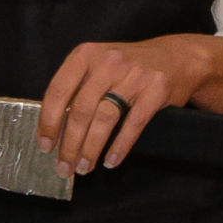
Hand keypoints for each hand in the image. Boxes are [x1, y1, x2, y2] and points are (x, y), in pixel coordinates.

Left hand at [37, 35, 215, 175]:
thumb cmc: (129, 66)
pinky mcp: (156, 90)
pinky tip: (111, 161)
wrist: (177, 57)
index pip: (58, 90)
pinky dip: (120, 146)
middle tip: (64, 167)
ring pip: (105, 119)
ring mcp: (134, 76)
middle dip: (70, 144)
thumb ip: (78, 86)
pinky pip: (133, 124)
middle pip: (81, 110)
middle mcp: (108, 62)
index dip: (49, 121)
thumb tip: (55, 127)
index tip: (45, 145)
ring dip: (91, 149)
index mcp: (86, 55)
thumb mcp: (99, 64)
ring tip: (84, 168)